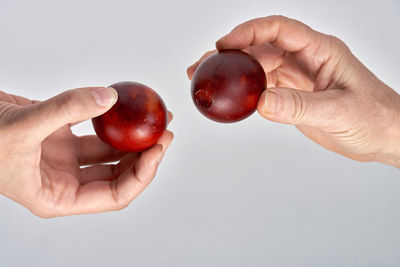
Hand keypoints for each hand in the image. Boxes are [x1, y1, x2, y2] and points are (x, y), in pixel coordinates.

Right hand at [0, 87, 172, 216]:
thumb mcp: (22, 128)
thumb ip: (68, 109)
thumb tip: (109, 97)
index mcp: (59, 197)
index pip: (114, 195)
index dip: (142, 174)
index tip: (158, 149)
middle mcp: (67, 181)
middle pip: (119, 173)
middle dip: (145, 155)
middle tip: (165, 131)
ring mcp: (66, 159)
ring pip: (111, 152)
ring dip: (133, 137)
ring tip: (156, 119)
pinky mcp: (62, 138)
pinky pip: (96, 131)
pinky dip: (111, 120)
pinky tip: (124, 109)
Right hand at [187, 15, 399, 167]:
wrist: (385, 137)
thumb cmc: (375, 117)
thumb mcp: (339, 111)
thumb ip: (299, 107)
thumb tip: (262, 103)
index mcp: (321, 51)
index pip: (279, 30)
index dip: (249, 32)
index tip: (224, 44)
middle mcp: (306, 59)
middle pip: (260, 47)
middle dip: (230, 53)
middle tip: (203, 65)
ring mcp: (298, 77)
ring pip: (258, 67)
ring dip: (233, 72)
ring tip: (206, 79)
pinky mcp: (293, 96)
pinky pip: (263, 88)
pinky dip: (244, 92)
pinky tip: (230, 98)